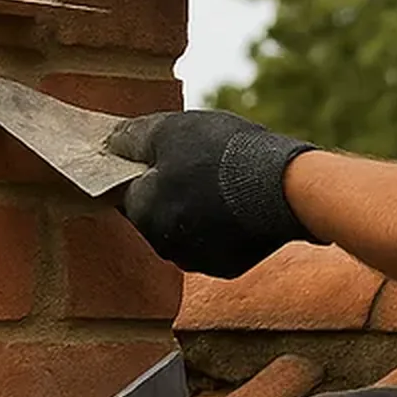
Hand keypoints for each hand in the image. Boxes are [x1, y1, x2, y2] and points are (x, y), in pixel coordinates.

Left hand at [105, 110, 318, 278]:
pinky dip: (221, 226)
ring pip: (183, 230)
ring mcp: (194, 260)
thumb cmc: (221, 154)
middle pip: (154, 212)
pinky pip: (214, 243)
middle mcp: (160, 244)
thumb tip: (113, 142)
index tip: (162, 154)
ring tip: (222, 180)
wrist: (284, 189)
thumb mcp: (171, 130)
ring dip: (194, 209)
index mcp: (140, 211)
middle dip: (168, 191)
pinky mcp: (225, 267)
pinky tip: (239, 202)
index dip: (142, 168)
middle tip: (196, 162)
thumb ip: (134, 137)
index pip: (125, 189)